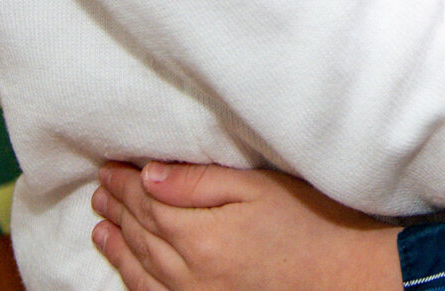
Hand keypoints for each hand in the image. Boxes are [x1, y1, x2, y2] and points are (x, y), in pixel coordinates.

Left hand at [92, 160, 401, 290]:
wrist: (345, 277)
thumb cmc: (311, 224)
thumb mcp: (258, 188)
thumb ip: (200, 182)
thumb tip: (150, 175)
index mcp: (201, 235)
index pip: (148, 201)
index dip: (125, 182)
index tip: (110, 166)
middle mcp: (190, 272)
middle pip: (141, 234)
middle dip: (117, 209)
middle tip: (99, 190)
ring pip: (142, 269)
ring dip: (119, 245)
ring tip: (101, 227)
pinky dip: (136, 281)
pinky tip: (130, 270)